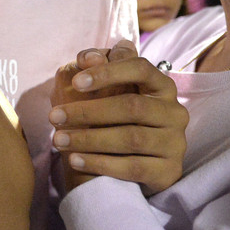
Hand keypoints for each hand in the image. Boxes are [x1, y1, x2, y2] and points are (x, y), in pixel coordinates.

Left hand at [49, 41, 188, 194]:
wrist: (128, 168)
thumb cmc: (113, 119)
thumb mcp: (104, 90)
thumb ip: (97, 68)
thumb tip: (90, 57)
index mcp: (161, 85)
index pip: (140, 68)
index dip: (108, 73)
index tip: (75, 82)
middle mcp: (174, 112)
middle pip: (132, 106)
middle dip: (89, 111)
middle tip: (54, 116)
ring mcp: (175, 143)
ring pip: (131, 138)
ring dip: (89, 139)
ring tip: (58, 140)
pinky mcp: (168, 171)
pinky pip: (133, 167)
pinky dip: (101, 163)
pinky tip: (75, 160)